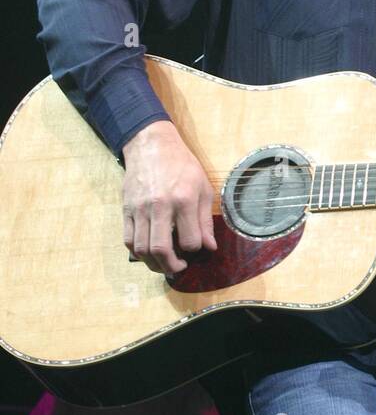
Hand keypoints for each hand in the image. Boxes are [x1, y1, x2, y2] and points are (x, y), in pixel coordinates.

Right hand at [122, 120, 217, 275]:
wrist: (151, 146)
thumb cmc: (182, 165)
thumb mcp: (203, 187)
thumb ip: (205, 219)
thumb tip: (210, 247)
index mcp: (183, 200)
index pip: (190, 240)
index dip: (195, 250)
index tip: (196, 248)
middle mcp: (160, 206)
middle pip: (161, 250)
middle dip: (172, 266)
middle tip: (179, 268)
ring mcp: (140, 209)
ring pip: (141, 249)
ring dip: (153, 264)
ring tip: (164, 264)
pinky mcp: (126, 209)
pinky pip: (128, 239)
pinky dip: (137, 252)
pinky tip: (148, 253)